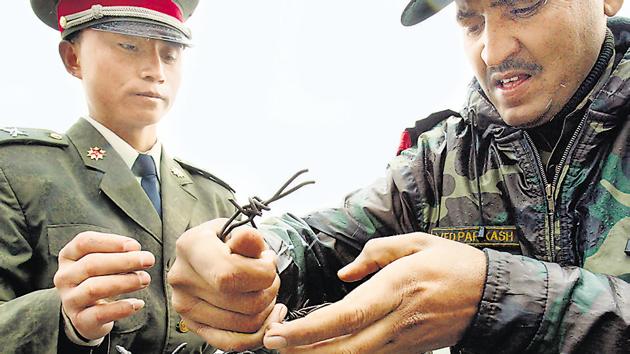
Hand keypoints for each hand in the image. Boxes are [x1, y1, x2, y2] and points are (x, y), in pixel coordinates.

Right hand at [54, 232, 154, 339]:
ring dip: (124, 282)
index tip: (136, 246)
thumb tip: (136, 251)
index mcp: (69, 256)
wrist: (89, 313)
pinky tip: (138, 303)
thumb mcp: (106, 261)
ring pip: (94, 288)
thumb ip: (119, 253)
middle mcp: (64, 277)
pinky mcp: (80, 320)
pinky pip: (99, 314)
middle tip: (149, 260)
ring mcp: (69, 300)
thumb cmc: (101, 278)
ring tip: (145, 279)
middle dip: (124, 261)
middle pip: (91, 264)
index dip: (111, 242)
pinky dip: (121, 308)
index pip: (85, 242)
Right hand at [168, 219, 285, 351]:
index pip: (230, 274)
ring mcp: (184, 305)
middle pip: (242, 302)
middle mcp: (182, 277)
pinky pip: (231, 343)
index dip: (261, 274)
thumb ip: (247, 237)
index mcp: (191, 247)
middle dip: (269, 290)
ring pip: (244, 324)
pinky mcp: (193, 324)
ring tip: (264, 291)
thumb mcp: (236, 230)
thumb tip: (247, 239)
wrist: (208, 253)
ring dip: (266, 309)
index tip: (268, 263)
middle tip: (270, 277)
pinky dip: (257, 334)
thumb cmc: (225, 241)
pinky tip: (267, 316)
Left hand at [263, 233, 486, 353]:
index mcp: (396, 289)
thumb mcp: (416, 243)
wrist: (491, 295)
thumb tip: (344, 274)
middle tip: (272, 344)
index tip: (279, 334)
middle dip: (304, 352)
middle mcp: (397, 320)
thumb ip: (374, 254)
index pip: (344, 316)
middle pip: (343, 348)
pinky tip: (324, 350)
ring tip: (290, 348)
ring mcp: (403, 341)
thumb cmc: (454, 264)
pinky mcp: (408, 350)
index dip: (309, 331)